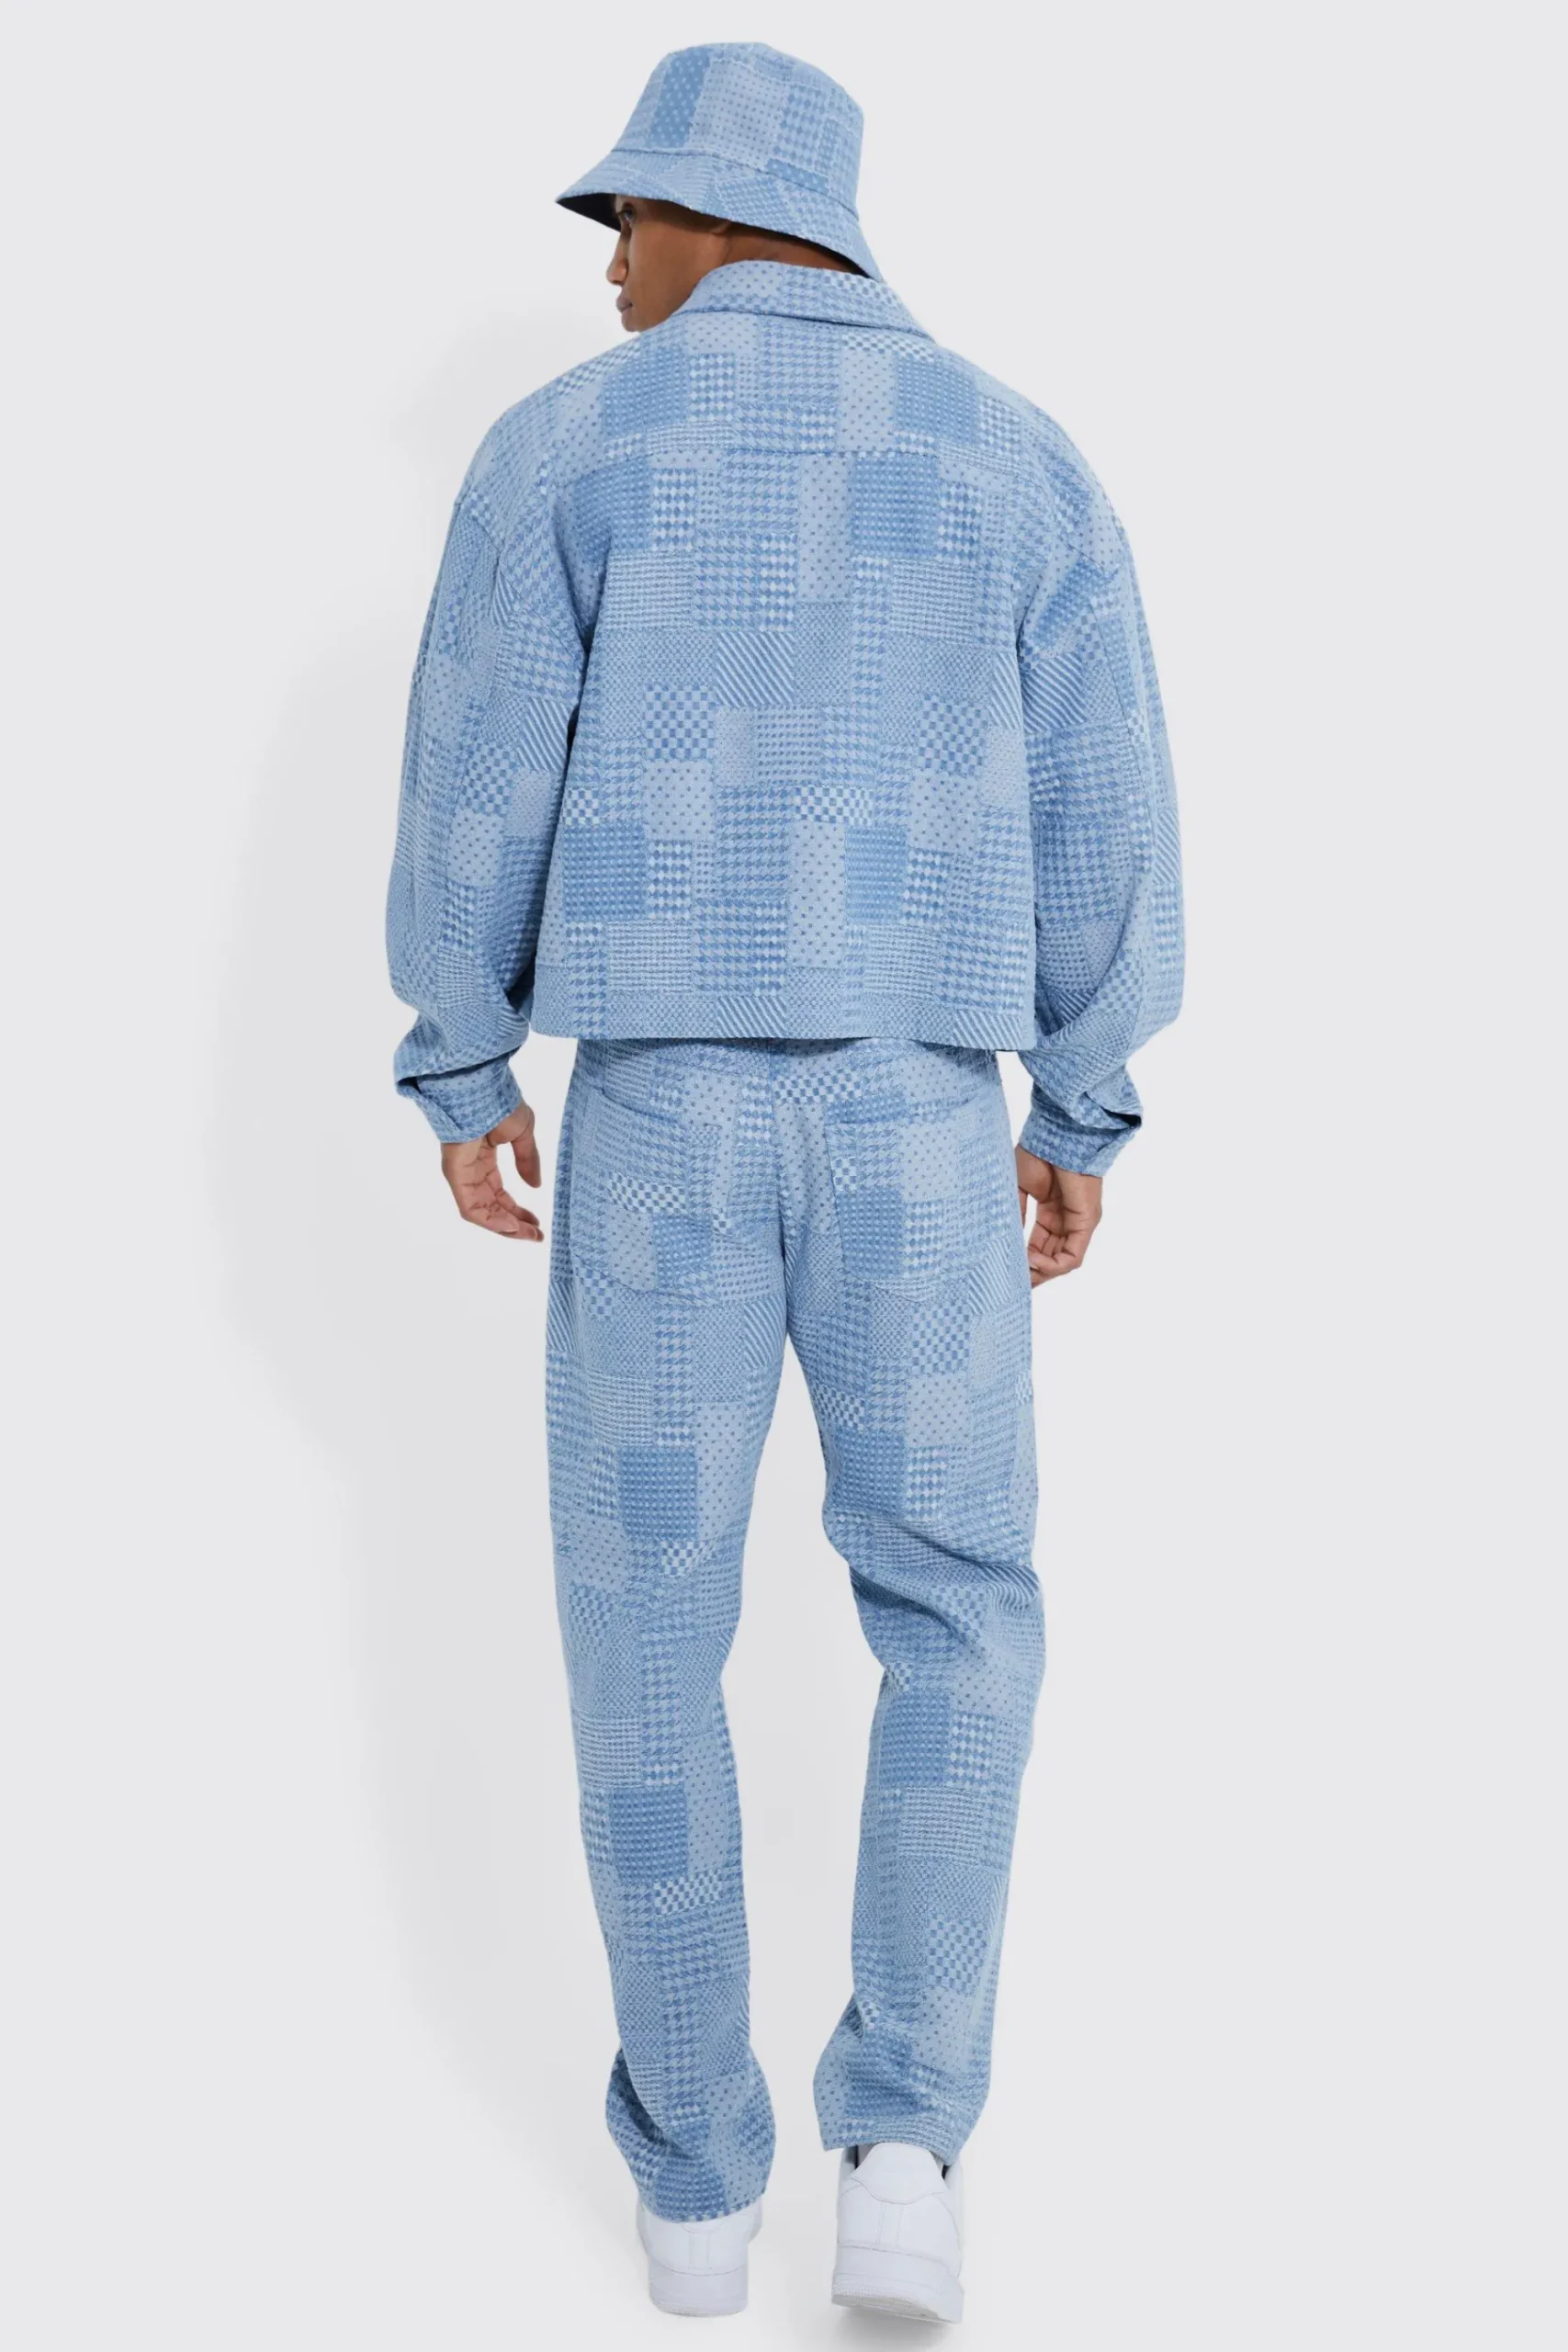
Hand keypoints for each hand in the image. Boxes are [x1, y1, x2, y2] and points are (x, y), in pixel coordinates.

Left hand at [440, 1103, 543, 1240]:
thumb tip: (536, 1186)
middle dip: (514, 1225)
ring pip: (481, 1212)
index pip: (499, 1194)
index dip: (518, 1211)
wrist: (480, 1087)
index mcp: (483, 1160)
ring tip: (528, 1235)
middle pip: (491, 1207)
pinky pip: (470, 1207)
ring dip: (505, 1227)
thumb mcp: (522, 1134)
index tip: (537, 1224)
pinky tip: (511, 1227)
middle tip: (536, 1236)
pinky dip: (490, 1220)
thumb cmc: (498, 1103)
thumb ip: (528, 1161)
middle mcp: (470, 1170)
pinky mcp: (455, 1174)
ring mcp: (461, 1174)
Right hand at [1015, 1147, 1102, 1285]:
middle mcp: (1067, 1221)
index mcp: (1052, 1212)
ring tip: (1021, 1273)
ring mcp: (1078, 1223)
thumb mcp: (1019, 1189)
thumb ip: (1016, 1215)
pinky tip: (1032, 1260)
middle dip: (1033, 1273)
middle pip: (1052, 1258)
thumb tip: (1005, 1240)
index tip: (1006, 1271)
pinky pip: (1072, 1257)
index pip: (1040, 1246)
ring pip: (1062, 1262)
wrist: (1057, 1134)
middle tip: (1012, 1282)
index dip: (1025, 1261)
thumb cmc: (1038, 1153)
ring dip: (1041, 1272)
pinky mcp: (1086, 1223)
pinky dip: (1052, 1265)